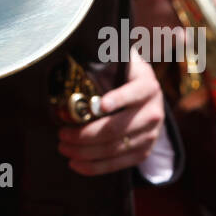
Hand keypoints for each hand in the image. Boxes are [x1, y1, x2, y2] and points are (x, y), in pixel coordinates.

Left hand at [56, 53, 165, 175]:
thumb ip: (103, 58)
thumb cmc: (122, 74)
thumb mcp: (119, 61)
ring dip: (86, 152)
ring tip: (63, 147)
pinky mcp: (146, 151)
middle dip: (85, 134)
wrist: (146, 94)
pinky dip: (96, 166)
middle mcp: (154, 111)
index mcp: (146, 85)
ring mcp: (152, 134)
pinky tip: (76, 164)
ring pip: (116, 148)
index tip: (99, 105)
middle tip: (61, 134)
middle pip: (117, 127)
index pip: (134, 92)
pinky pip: (120, 164)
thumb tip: (73, 48)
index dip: (118, 98)